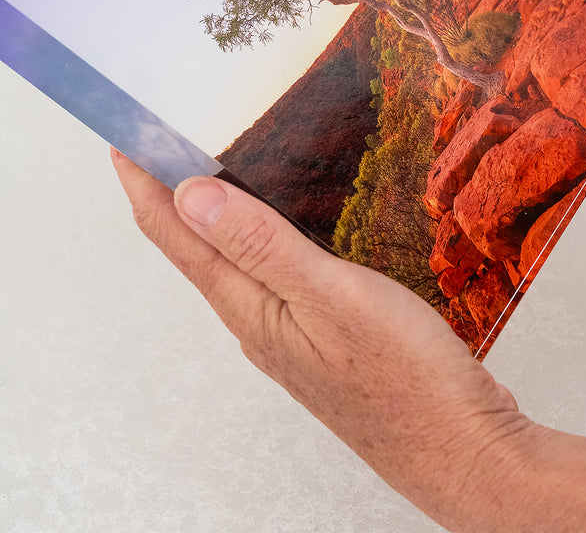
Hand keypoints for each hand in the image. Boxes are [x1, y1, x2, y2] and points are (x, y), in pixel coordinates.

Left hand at [112, 149, 533, 529]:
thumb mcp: (332, 297)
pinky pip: (279, 276)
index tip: (124, 138)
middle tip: (167, 139)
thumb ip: (262, 245)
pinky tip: (293, 226)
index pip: (176, 237)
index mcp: (251, 310)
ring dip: (221, 215)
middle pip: (199, 249)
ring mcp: (292, 335)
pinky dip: (268, 238)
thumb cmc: (405, 380)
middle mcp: (259, 323)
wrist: (461, 449)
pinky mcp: (327, 338)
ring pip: (240, 263)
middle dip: (175, 193)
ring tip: (220, 168)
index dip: (145, 183)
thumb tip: (191, 195)